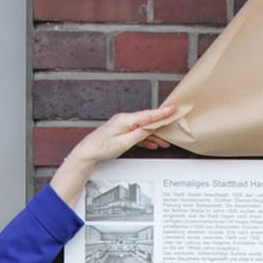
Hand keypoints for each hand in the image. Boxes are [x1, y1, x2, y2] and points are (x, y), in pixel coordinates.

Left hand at [50, 105, 180, 206]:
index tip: (174, 109)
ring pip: (143, 128)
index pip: (149, 115)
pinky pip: (137, 133)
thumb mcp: (124, 143)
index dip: (163, 113)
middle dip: (161, 123)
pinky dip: (145, 138)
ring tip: (165, 141)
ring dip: (154, 134)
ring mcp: (122, 125)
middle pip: (147, 120)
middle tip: (174, 121)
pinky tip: (152, 143)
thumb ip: (139, 134)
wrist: (87, 153)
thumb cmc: (101, 148)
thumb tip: (150, 128)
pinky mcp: (120, 132)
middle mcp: (124, 120)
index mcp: (126, 120)